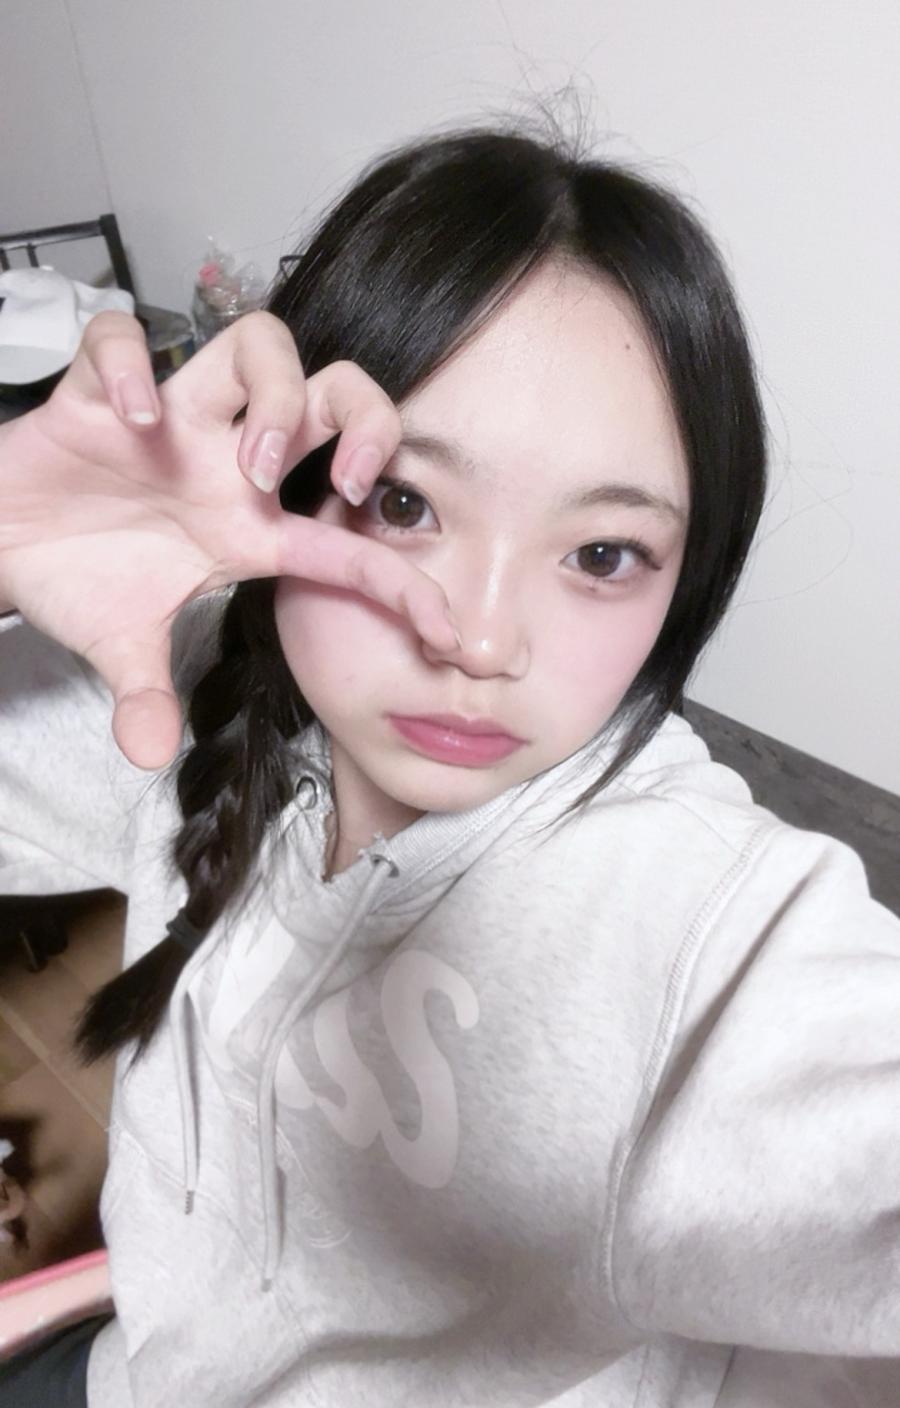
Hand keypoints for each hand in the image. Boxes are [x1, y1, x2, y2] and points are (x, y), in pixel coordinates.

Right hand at [0, 311, 459, 768]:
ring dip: (273, 398)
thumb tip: (153, 756)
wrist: (4, 542)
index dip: (407, 585)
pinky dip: (133, 367)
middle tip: (340, 483)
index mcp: (247, 528)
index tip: (450, 632)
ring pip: (260, 344)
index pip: (348, 549)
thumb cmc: (79, 578)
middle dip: (362, 422)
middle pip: (335, 393)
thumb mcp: (122, 647)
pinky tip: (132, 419)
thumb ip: (147, 695)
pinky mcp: (100, 391)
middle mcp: (226, 462)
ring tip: (245, 464)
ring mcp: (172, 419)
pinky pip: (125, 341)